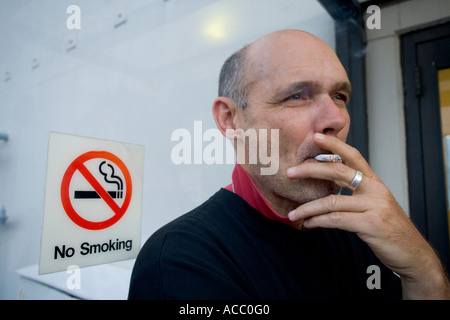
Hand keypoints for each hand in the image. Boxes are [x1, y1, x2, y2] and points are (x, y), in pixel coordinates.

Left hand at [287, 133, 449, 298]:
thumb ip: (357, 193)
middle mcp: (375, 190)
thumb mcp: (376, 204)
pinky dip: (318, 221)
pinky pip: (336, 219)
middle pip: (338, 172)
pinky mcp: (371, 224)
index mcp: (375, 182)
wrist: (412, 253)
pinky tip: (308, 224)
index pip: (353, 156)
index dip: (334, 144)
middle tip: (290, 172)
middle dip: (311, 170)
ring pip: (332, 201)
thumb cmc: (389, 228)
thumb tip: (327, 184)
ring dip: (308, 208)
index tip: (316, 137)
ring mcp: (374, 206)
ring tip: (293, 214)